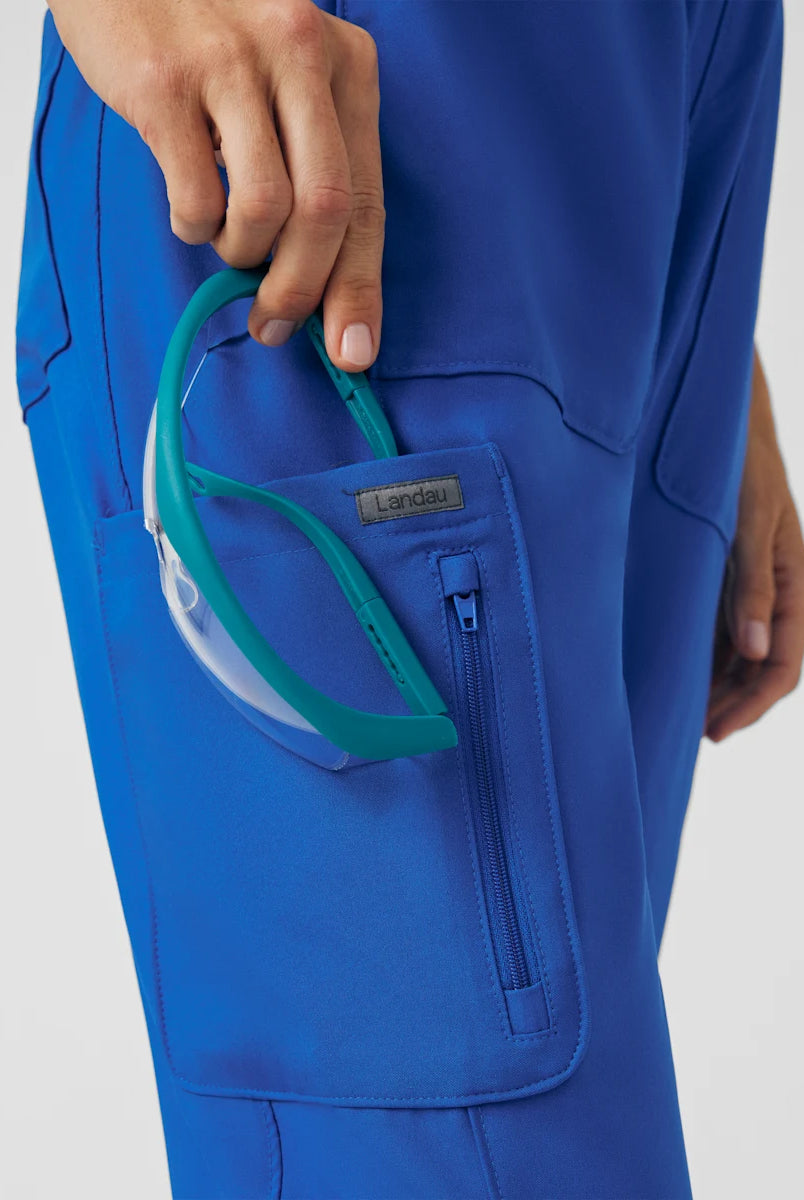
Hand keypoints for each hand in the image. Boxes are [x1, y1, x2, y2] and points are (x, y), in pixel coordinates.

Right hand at [47, 0, 384, 367]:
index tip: (354, 351)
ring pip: (265, 210)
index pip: (367, 198)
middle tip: (274, 322)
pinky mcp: (165, 82)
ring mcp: (231, 63)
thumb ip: (313, 162)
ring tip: (225, 239)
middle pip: (326, 212)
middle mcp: (299, 54)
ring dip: (242, 253)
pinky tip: (190, 206)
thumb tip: (323, 282)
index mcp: (346, 64)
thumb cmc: (213, 34)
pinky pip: (196, 195)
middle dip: (303, 290)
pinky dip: (193, 225)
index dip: (360, 287)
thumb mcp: (287, 77)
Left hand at [706, 349, 803, 740]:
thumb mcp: (750, 523)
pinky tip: (679, 674)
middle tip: (692, 735)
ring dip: (719, 687)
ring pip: (741, 654)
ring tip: (683, 717)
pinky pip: (721, 630)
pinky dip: (706, 658)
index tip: (717, 732)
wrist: (725, 424)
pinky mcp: (727, 577)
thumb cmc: (743, 467)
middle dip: (735, 705)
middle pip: (763, 667)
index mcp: (795, 580)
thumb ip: (754, 586)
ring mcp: (752, 586)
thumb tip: (756, 652)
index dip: (754, 703)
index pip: (784, 663)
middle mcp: (777, 590)